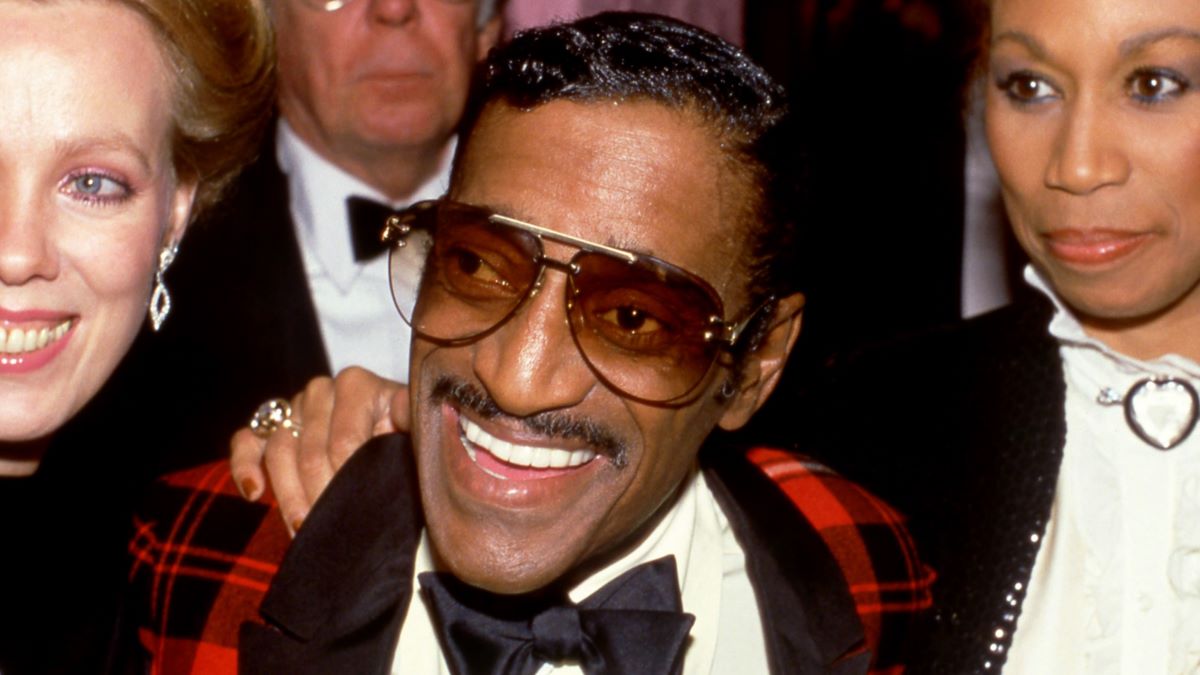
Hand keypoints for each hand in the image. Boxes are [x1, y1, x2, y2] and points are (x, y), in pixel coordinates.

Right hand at [230, 366, 408, 533]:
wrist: (392, 443)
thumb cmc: (405, 439)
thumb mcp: (415, 429)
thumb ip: (412, 418)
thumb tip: (407, 413)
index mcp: (357, 385)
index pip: (342, 442)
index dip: (349, 481)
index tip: (360, 509)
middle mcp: (321, 391)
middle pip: (309, 451)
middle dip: (321, 496)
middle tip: (332, 529)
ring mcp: (292, 408)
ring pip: (279, 451)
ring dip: (290, 495)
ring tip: (304, 529)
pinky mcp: (269, 426)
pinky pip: (246, 441)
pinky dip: (245, 466)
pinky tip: (255, 493)